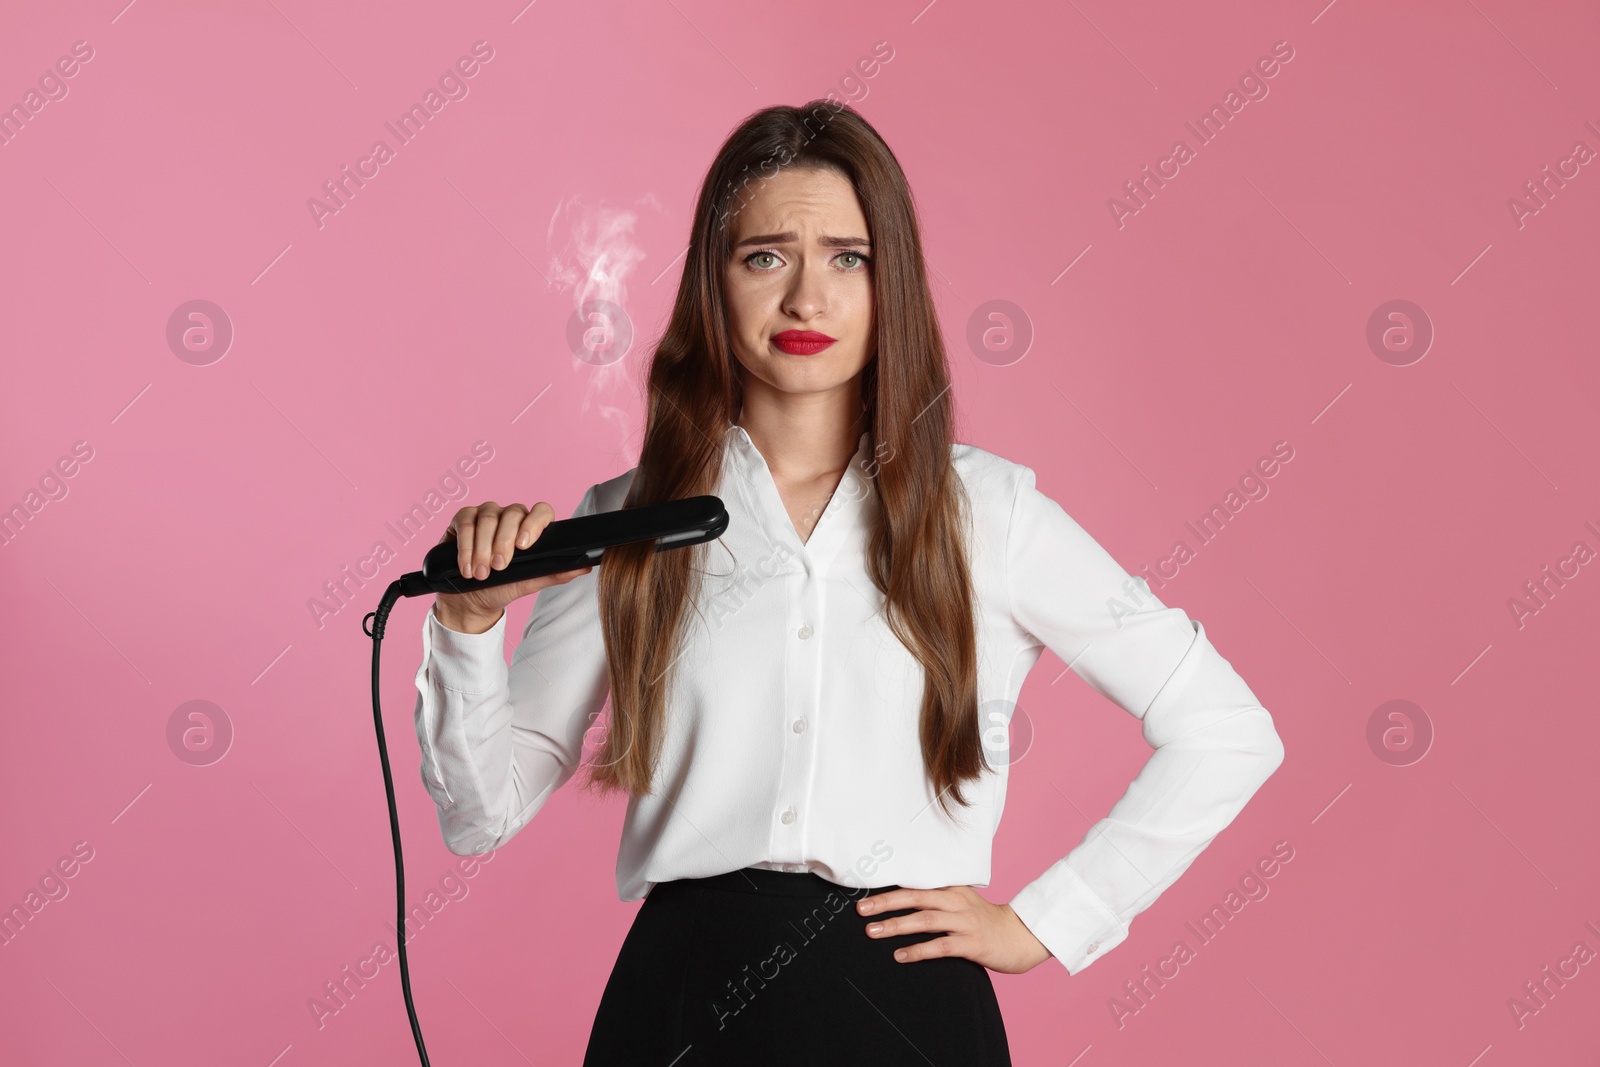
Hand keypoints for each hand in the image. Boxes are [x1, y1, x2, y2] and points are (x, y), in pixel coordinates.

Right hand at [433, 500, 591, 633]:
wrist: (471, 600)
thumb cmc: (502, 587)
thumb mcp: (528, 583)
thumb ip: (554, 573)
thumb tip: (584, 567)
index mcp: (531, 527)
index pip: (541, 511)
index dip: (534, 524)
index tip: (524, 546)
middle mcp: (510, 516)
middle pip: (511, 514)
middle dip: (503, 542)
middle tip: (498, 567)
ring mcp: (486, 514)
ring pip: (487, 518)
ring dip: (482, 548)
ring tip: (481, 574)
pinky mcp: (463, 519)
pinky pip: (465, 522)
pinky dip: (466, 546)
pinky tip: (467, 566)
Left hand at [856, 885, 1052, 973]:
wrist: (1022, 936)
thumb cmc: (986, 922)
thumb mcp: (962, 904)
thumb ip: (937, 902)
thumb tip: (902, 905)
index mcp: (952, 889)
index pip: (916, 885)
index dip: (890, 889)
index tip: (865, 893)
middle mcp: (957, 901)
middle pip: (915, 897)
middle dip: (885, 903)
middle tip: (861, 910)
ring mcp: (965, 922)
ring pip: (925, 920)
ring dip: (896, 925)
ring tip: (872, 931)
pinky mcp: (973, 944)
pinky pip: (941, 946)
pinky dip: (918, 950)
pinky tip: (900, 956)